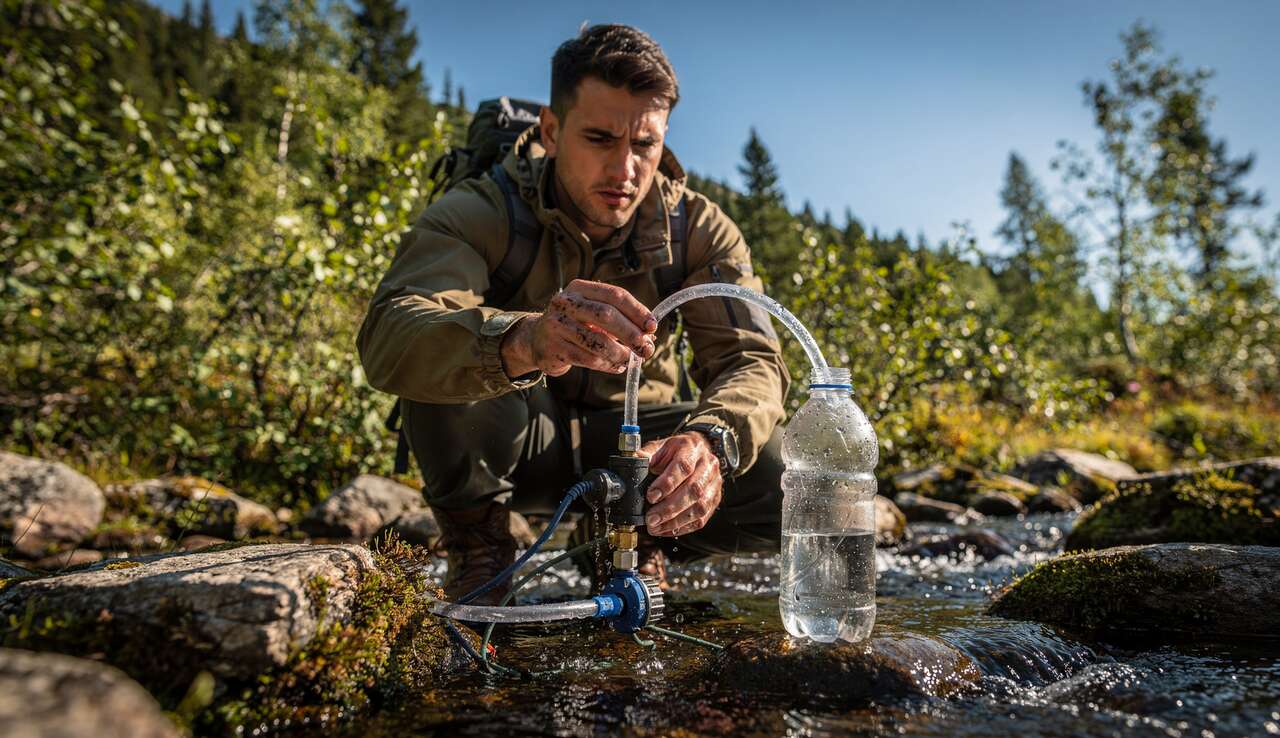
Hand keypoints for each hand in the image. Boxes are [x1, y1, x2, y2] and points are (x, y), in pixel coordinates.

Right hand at [500, 279, 657, 377]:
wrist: (536, 339)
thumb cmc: (573, 325)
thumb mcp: (592, 314)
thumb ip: (619, 320)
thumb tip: (649, 336)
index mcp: (579, 288)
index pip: (614, 295)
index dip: (637, 311)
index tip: (652, 326)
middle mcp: (565, 303)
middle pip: (606, 315)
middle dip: (631, 334)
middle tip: (647, 348)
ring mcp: (556, 326)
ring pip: (598, 342)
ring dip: (621, 353)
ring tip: (632, 359)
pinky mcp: (554, 349)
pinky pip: (589, 359)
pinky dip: (608, 365)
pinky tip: (617, 366)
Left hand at [640, 432, 722, 536]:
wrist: (697, 450)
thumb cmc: (676, 451)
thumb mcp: (660, 446)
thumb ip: (647, 454)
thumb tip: (635, 460)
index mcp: (692, 448)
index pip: (683, 466)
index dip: (667, 483)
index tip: (651, 496)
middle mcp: (707, 465)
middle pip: (693, 490)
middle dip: (670, 508)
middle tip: (651, 518)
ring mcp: (714, 483)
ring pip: (700, 507)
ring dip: (676, 521)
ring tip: (656, 527)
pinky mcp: (715, 499)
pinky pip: (702, 518)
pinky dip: (683, 527)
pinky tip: (667, 529)